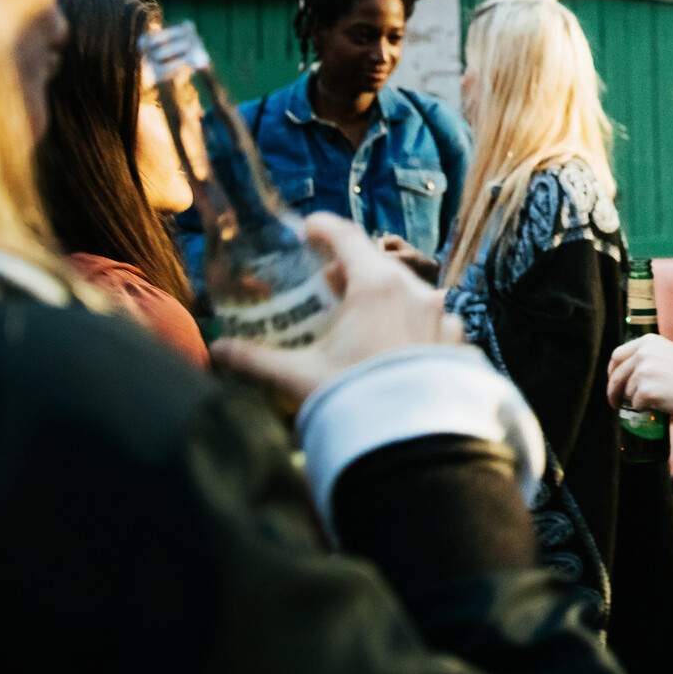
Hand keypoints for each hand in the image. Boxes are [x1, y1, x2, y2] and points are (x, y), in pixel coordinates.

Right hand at [212, 213, 466, 405]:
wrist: (410, 445)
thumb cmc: (353, 400)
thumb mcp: (296, 377)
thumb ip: (254, 360)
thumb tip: (217, 351)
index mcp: (377, 286)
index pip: (347, 237)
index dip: (323, 228)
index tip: (306, 229)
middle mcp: (416, 291)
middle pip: (378, 263)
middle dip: (349, 269)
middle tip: (323, 288)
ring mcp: (442, 316)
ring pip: (407, 290)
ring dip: (382, 295)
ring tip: (356, 319)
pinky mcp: (455, 342)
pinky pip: (430, 319)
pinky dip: (409, 322)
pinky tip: (393, 344)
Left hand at [606, 334, 672, 416]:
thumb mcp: (667, 351)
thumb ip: (646, 355)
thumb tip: (625, 371)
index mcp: (647, 342)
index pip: (617, 355)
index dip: (612, 370)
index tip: (612, 380)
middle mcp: (642, 354)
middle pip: (617, 375)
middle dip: (612, 391)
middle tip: (614, 402)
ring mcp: (643, 373)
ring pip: (627, 392)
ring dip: (637, 399)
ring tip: (656, 398)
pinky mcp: (646, 391)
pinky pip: (636, 404)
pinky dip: (645, 407)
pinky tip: (660, 402)